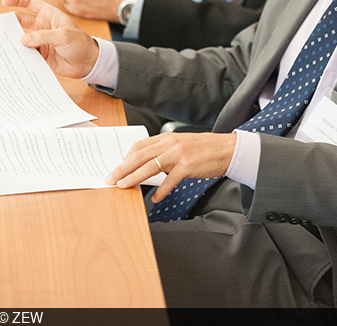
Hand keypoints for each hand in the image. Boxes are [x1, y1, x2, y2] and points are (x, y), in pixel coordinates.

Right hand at [1, 0, 98, 77]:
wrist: (88, 63)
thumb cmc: (80, 44)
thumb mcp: (64, 36)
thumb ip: (44, 37)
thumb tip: (23, 40)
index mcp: (49, 15)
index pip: (30, 3)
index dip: (17, 0)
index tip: (4, 2)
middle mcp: (42, 26)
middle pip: (20, 21)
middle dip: (9, 23)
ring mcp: (39, 41)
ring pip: (20, 38)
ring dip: (12, 41)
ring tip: (2, 46)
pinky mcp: (39, 54)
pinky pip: (25, 54)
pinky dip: (19, 56)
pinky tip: (12, 60)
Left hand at [105, 131, 237, 201]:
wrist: (226, 149)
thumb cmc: (204, 149)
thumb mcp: (181, 146)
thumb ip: (165, 153)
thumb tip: (147, 168)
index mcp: (167, 138)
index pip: (139, 146)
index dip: (125, 158)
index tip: (116, 168)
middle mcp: (170, 143)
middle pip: (140, 156)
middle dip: (122, 168)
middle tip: (110, 179)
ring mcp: (179, 154)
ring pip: (150, 166)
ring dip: (134, 177)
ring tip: (123, 186)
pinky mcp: (188, 165)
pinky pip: (170, 179)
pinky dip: (161, 190)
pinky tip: (155, 198)